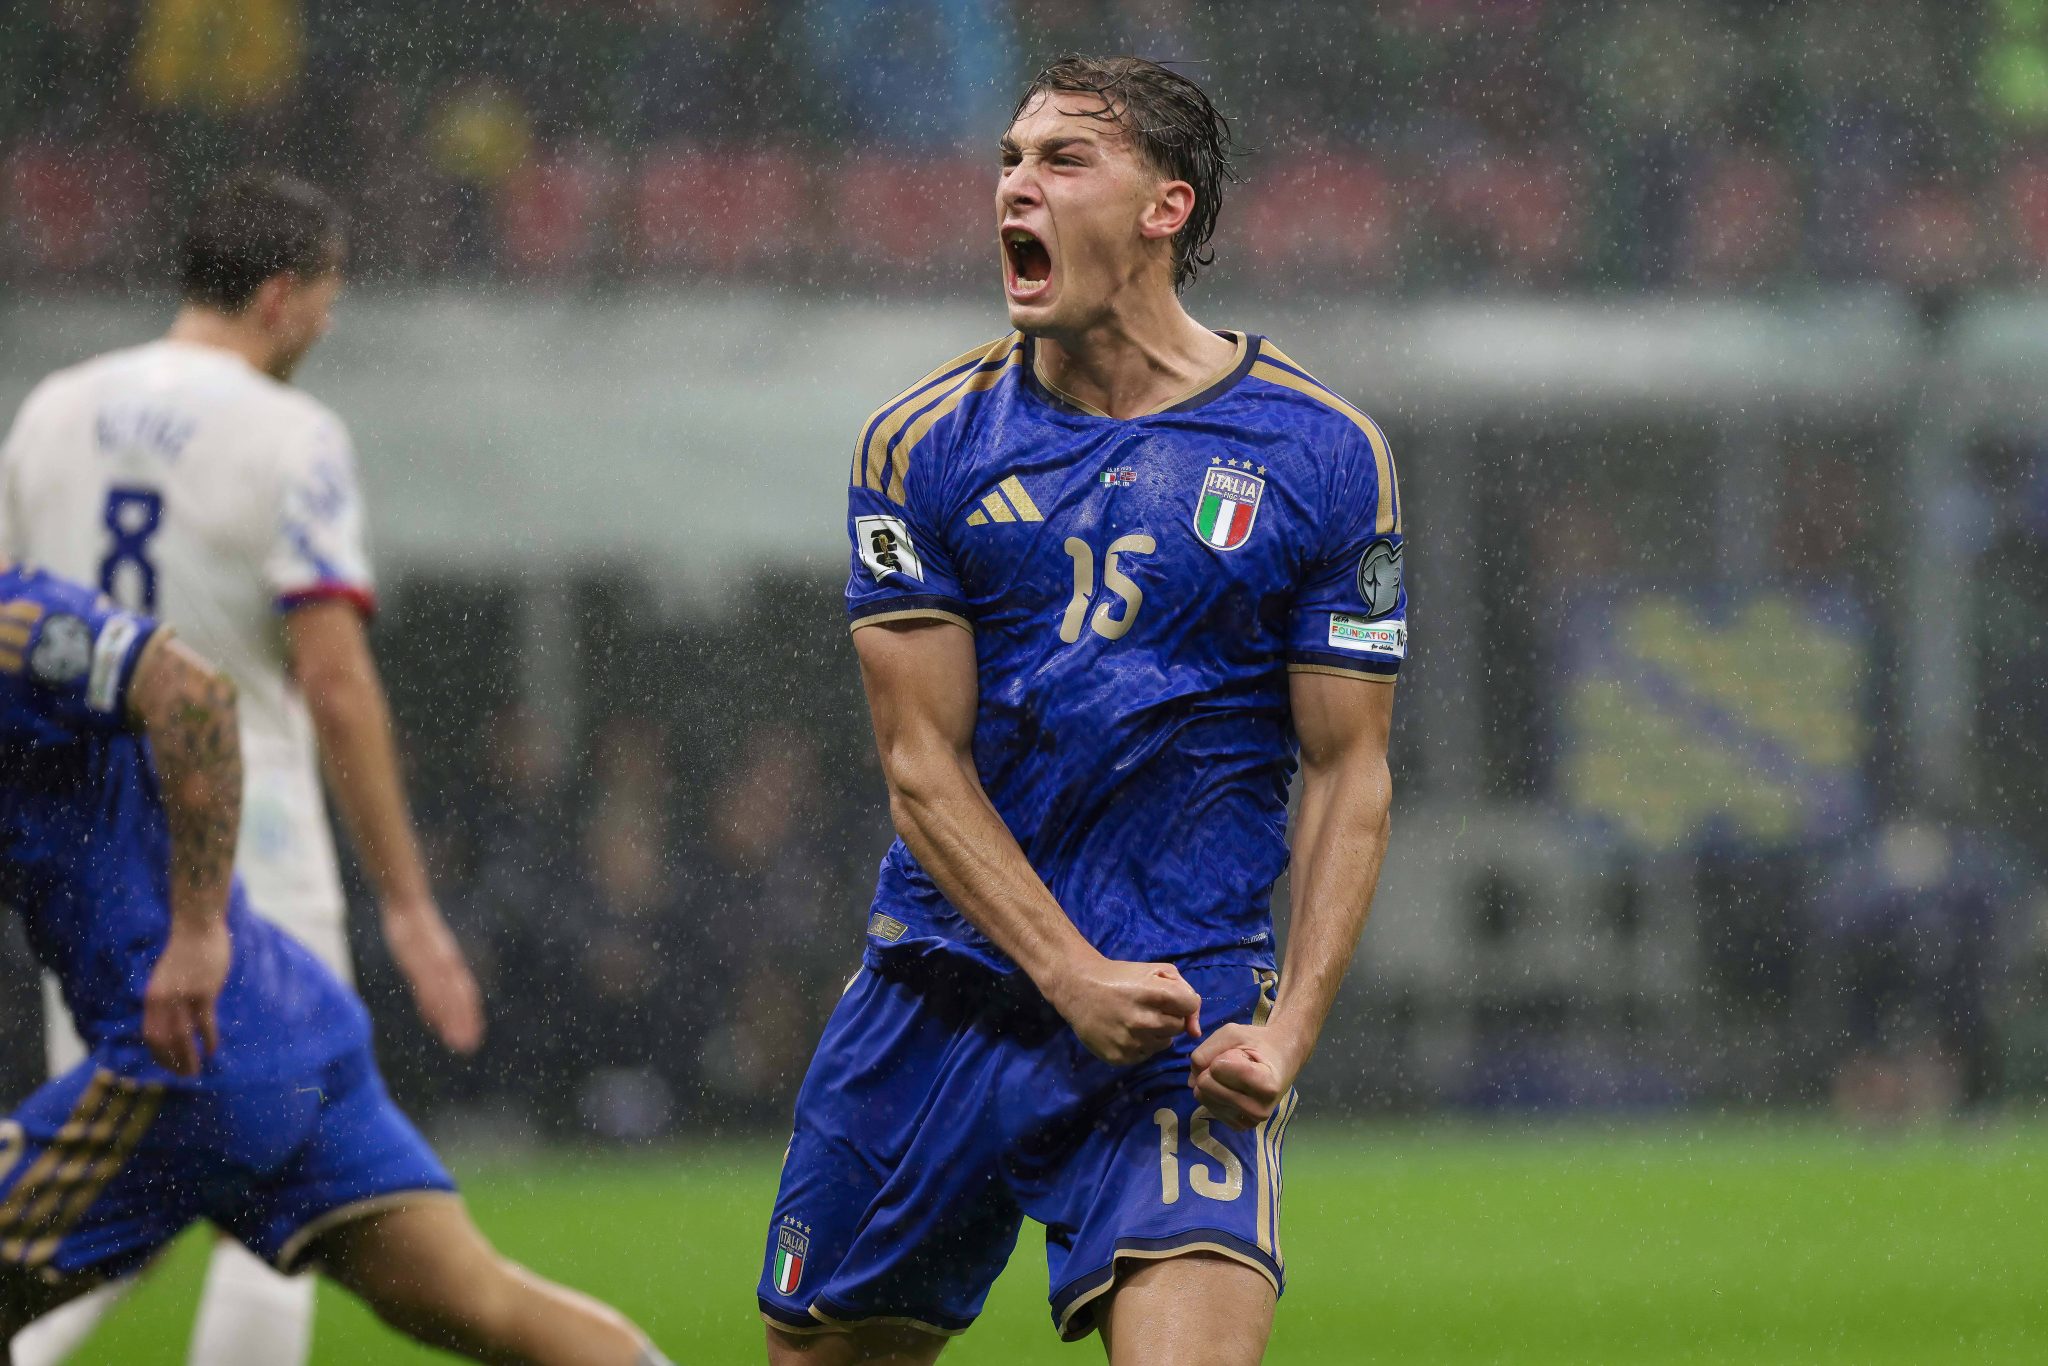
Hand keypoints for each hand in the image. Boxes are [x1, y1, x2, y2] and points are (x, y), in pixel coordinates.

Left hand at [143, 920, 230, 1076]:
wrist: (196, 925)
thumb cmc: (186, 949)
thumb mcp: (168, 975)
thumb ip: (169, 996)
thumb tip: (176, 1015)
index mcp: (152, 997)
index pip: (151, 1035)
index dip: (159, 1054)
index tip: (169, 1066)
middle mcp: (163, 1000)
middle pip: (164, 1041)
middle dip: (173, 1062)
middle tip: (184, 1076)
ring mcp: (183, 997)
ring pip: (182, 1037)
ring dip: (188, 1058)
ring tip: (196, 1071)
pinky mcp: (203, 992)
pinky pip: (204, 1023)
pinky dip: (207, 1040)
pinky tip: (211, 1050)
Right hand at [382, 897, 484, 1053]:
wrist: (407, 902)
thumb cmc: (416, 929)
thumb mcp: (427, 952)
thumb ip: (431, 978)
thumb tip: (432, 1003)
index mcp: (450, 963)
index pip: (465, 993)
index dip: (470, 1015)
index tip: (473, 1039)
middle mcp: (445, 963)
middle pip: (459, 996)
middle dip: (463, 1022)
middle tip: (467, 1047)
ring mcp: (431, 961)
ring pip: (444, 994)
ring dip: (451, 1018)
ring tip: (455, 1040)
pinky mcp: (414, 958)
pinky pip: (425, 983)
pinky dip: (431, 1002)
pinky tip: (433, 1020)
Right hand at [1045, 955, 1202, 1065]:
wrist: (1078, 988)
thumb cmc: (1120, 976)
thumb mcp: (1155, 970)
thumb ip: (1184, 991)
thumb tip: (1195, 1030)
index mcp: (1155, 994)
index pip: (1190, 1006)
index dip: (1182, 1002)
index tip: (1168, 998)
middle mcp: (1145, 1021)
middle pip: (1178, 1027)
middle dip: (1169, 1017)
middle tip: (1149, 1008)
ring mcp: (1132, 1042)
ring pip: (1164, 1043)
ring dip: (1156, 1033)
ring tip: (1136, 1020)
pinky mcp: (1120, 1058)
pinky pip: (1145, 1055)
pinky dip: (1141, 1045)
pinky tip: (1126, 1031)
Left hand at [1189, 1022, 1300, 1129]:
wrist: (1280, 1060)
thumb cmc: (1258, 1043)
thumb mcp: (1232, 1033)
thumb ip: (1206, 1049)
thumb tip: (1192, 1079)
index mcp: (1266, 1084)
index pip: (1217, 1068)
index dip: (1221, 1055)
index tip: (1241, 1054)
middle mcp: (1259, 1109)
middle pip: (1205, 1085)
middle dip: (1212, 1069)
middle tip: (1234, 1064)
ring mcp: (1249, 1121)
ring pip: (1202, 1097)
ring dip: (1212, 1081)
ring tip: (1234, 1075)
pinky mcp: (1238, 1126)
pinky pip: (1206, 1106)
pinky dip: (1213, 1093)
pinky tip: (1232, 1088)